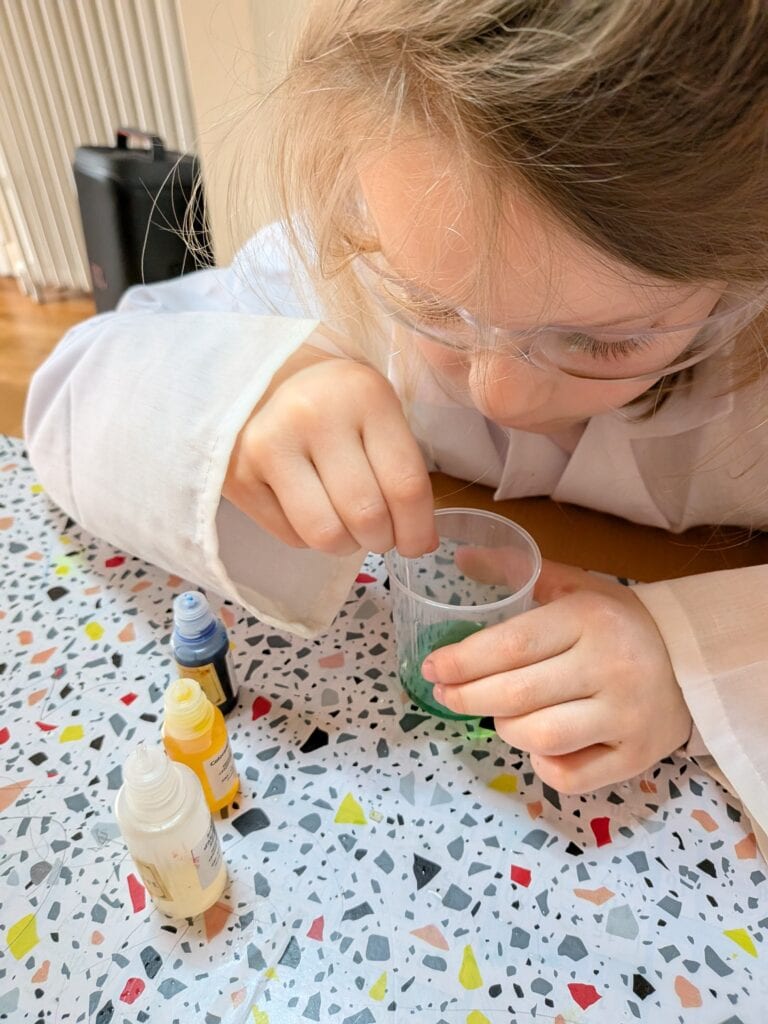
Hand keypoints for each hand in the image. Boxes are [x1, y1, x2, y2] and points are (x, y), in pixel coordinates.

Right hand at [224, 336, 437, 556]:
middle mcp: (314, 416)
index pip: (405, 485)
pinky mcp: (238, 475)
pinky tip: (310, 510)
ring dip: (345, 545)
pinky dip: (308, 538)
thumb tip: (420, 542)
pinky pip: (290, 536)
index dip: (417, 529)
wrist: (264, 378)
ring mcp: (270, 445)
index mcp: (365, 395)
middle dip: (381, 539)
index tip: (418, 545)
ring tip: (347, 528)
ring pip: (325, 534)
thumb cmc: (335, 401)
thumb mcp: (378, 412)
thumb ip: (402, 470)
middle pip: (366, 515)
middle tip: (379, 533)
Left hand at [422, 557, 692, 792]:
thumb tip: (460, 559)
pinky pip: (570, 776)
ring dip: (504, 729)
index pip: (511, 645)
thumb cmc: (619, 621)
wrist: (692, 660)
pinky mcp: (636, 757)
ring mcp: (625, 716)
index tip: (432, 668)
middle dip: (466, 698)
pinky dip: (541, 765)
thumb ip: (517, 571)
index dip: (462, 661)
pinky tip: (537, 745)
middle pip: (517, 696)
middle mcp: (610, 667)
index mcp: (590, 618)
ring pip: (539, 738)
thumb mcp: (574, 585)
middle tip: (444, 694)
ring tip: (498, 714)